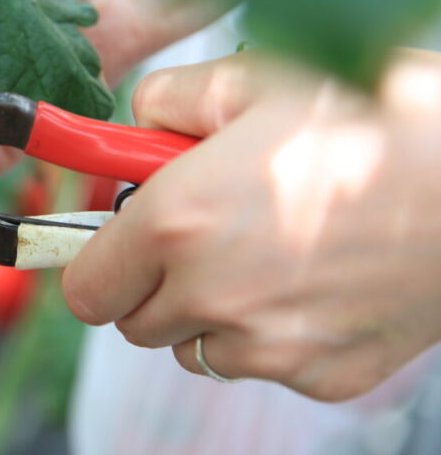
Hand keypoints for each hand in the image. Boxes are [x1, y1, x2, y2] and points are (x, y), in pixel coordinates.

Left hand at [62, 50, 440, 400]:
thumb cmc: (370, 116)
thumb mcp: (253, 79)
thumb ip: (167, 102)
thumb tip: (133, 122)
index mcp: (177, 224)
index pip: (84, 289)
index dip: (95, 262)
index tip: (113, 243)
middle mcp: (214, 297)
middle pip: (134, 323)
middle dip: (149, 284)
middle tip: (191, 239)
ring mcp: (272, 347)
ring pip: (195, 349)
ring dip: (207, 313)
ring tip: (262, 253)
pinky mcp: (324, 375)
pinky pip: (264, 364)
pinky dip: (270, 333)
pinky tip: (313, 280)